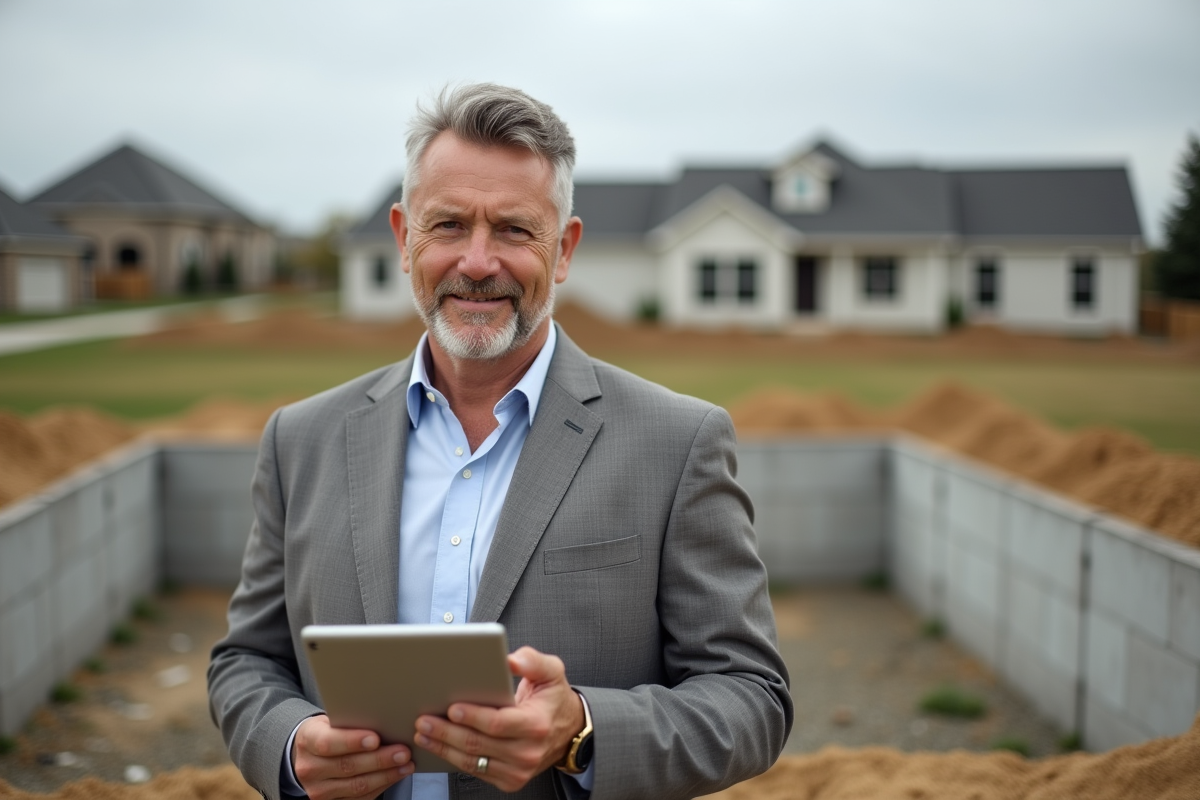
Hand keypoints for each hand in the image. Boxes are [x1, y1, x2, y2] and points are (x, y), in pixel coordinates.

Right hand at [292, 714, 413, 799]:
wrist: (311, 753)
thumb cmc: (328, 731)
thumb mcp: (331, 720)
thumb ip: (350, 720)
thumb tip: (384, 718)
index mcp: (307, 740)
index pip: (328, 743)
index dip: (352, 741)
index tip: (375, 739)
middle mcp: (309, 768)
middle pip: (347, 766)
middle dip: (379, 760)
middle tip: (403, 752)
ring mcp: (318, 789)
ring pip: (356, 785)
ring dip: (386, 775)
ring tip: (406, 764)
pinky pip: (360, 797)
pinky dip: (382, 785)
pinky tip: (396, 774)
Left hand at [413, 646, 585, 792]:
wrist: (568, 731)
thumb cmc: (553, 698)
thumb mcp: (552, 672)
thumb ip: (532, 661)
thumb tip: (510, 659)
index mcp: (537, 724)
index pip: (497, 723)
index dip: (472, 717)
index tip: (452, 707)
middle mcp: (528, 752)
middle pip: (478, 744)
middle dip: (447, 733)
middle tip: (424, 721)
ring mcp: (518, 771)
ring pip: (472, 762)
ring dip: (444, 748)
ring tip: (423, 734)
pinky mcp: (509, 781)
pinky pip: (476, 771)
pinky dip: (454, 760)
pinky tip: (439, 747)